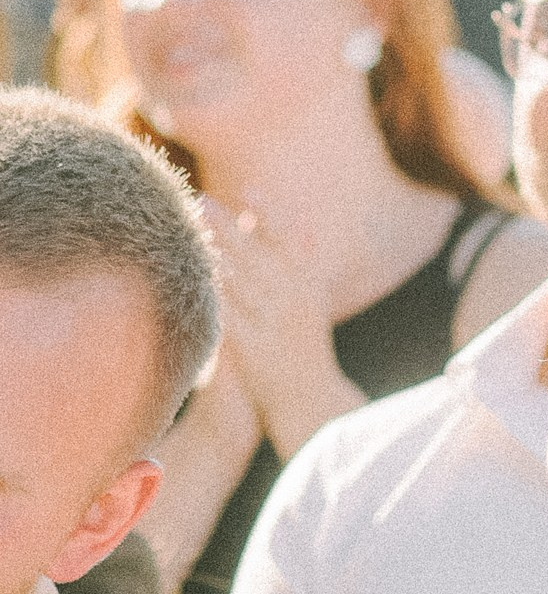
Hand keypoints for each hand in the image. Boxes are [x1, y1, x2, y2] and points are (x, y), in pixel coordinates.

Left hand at [205, 201, 362, 457]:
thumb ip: (306, 269)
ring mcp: (276, 325)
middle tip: (200, 198)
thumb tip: (303, 227)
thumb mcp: (314, 308)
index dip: (270, 214)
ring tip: (188, 231)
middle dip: (228, 227)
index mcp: (310, 289)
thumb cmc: (307, 354)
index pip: (289, 243)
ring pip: (240, 282)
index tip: (249, 187)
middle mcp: (295, 302)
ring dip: (213, 255)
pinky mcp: (255, 349)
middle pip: (257, 256)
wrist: (313, 406)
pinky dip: (211, 296)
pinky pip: (228, 317)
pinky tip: (190, 280)